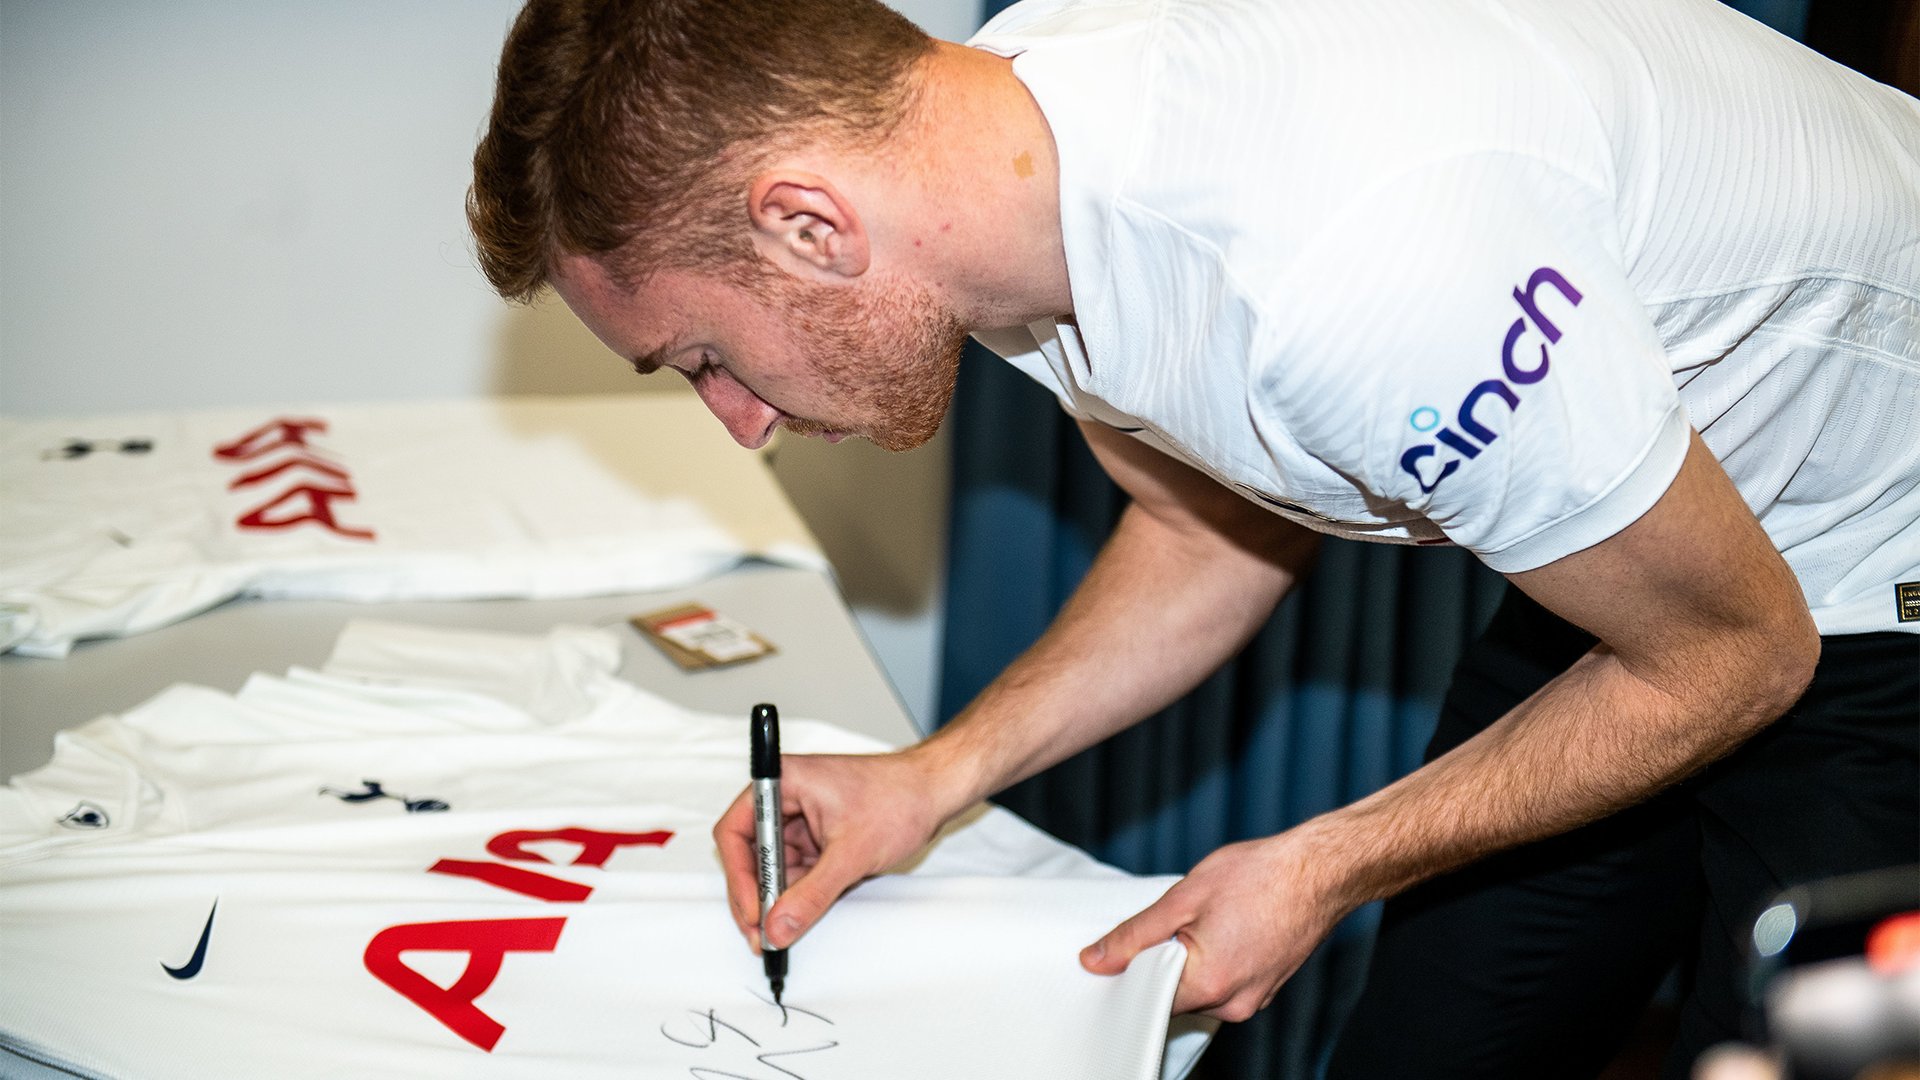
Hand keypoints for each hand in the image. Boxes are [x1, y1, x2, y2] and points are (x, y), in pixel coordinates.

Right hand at [713, 748, 957, 952]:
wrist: (936, 793)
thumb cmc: (899, 799)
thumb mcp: (852, 853)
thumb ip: (812, 894)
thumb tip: (778, 927)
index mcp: (784, 783)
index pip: (737, 831)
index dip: (738, 875)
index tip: (751, 911)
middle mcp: (786, 799)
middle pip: (750, 854)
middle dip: (755, 895)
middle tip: (761, 935)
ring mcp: (801, 820)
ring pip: (774, 868)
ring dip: (776, 900)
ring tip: (779, 934)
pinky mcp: (818, 838)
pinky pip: (797, 872)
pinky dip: (797, 896)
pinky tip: (798, 919)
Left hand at [1080, 830, 1350, 1020]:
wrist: (1321, 870)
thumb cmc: (1261, 877)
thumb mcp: (1183, 898)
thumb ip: (1135, 935)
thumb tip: (1097, 960)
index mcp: (1209, 986)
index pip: (1147, 998)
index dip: (1129, 970)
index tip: (1123, 946)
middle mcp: (1233, 1004)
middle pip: (1173, 995)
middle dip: (1162, 960)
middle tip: (1171, 919)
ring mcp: (1254, 998)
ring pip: (1199, 987)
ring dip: (1189, 958)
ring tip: (1204, 917)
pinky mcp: (1265, 987)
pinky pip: (1224, 982)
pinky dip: (1214, 958)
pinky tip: (1223, 925)